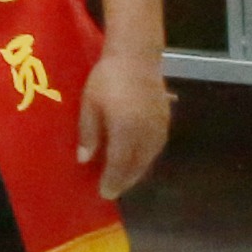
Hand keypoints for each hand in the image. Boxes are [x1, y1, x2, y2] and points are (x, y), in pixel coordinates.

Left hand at [77, 43, 174, 195]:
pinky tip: (136, 159)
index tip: (105, 194)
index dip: (112, 181)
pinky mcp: (166, 122)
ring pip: (149, 159)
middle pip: (137, 166)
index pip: (119, 165)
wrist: (136, 57)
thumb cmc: (106, 78)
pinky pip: (156, 148)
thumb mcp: (89, 105)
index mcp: (126, 131)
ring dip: (137, 171)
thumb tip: (85, 161)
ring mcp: (159, 128)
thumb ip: (89, 134)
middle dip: (125, 180)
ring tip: (123, 178)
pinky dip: (145, 158)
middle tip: (113, 190)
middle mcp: (146, 134)